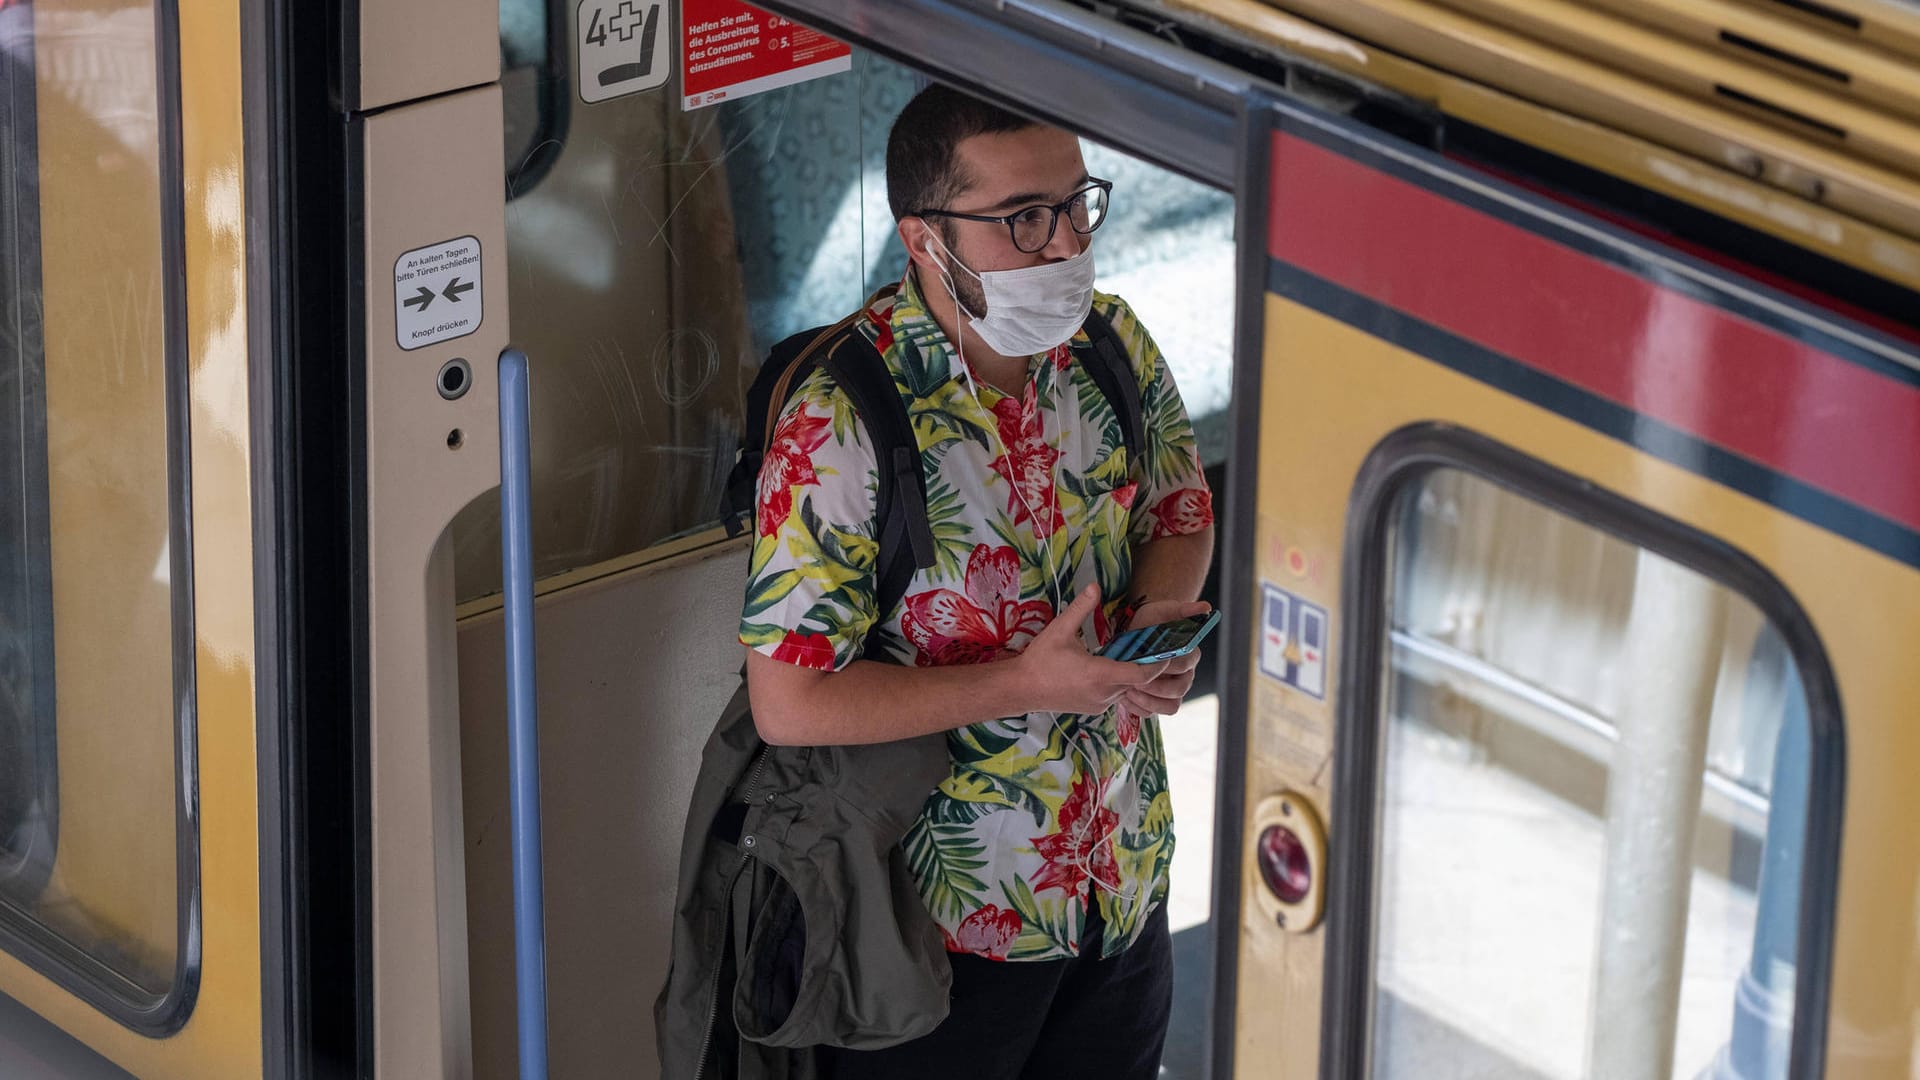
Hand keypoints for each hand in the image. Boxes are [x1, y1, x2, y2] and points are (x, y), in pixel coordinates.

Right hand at [1014, 585, 1172, 715]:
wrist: (1021, 689)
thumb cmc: (1040, 659)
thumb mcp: (1060, 629)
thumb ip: (1081, 607)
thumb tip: (1095, 585)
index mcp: (1100, 674)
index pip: (1143, 674)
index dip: (1158, 664)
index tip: (1166, 650)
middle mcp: (1104, 693)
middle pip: (1138, 682)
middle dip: (1147, 666)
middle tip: (1152, 647)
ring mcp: (1099, 704)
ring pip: (1126, 689)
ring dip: (1131, 675)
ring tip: (1131, 654)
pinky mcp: (1093, 708)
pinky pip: (1114, 696)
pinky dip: (1117, 683)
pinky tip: (1109, 668)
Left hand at [1116, 598, 1210, 717]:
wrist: (1134, 632)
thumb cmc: (1150, 621)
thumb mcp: (1163, 610)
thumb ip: (1184, 609)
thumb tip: (1206, 608)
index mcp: (1190, 655)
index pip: (1185, 664)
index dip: (1168, 666)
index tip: (1149, 663)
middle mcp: (1185, 675)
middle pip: (1179, 689)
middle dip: (1156, 687)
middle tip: (1134, 681)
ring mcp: (1173, 691)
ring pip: (1171, 705)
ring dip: (1149, 701)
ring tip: (1128, 690)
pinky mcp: (1158, 701)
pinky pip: (1154, 712)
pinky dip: (1140, 708)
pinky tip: (1124, 697)